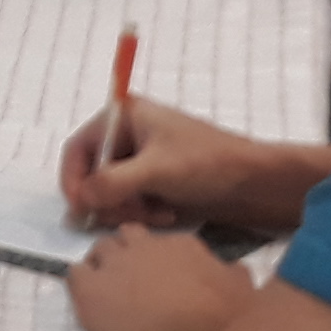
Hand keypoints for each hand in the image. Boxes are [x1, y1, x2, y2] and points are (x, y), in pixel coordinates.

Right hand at [58, 90, 277, 231]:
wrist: (256, 183)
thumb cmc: (208, 163)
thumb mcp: (155, 171)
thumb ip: (111, 183)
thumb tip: (79, 202)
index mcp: (125, 116)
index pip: (78, 150)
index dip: (74, 180)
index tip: (79, 210)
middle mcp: (130, 135)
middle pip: (93, 174)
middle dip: (109, 199)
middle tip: (131, 214)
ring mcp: (144, 160)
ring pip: (112, 193)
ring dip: (129, 209)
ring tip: (157, 214)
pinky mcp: (157, 181)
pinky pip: (132, 202)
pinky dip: (144, 213)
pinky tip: (167, 214)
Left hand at [65, 225, 252, 330]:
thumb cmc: (219, 320)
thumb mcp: (241, 291)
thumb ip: (235, 275)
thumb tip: (236, 270)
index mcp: (181, 245)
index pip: (162, 240)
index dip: (159, 258)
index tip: (161, 275)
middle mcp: (144, 246)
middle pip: (127, 236)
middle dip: (127, 252)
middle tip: (131, 278)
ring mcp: (114, 264)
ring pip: (100, 248)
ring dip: (103, 263)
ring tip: (107, 287)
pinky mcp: (89, 287)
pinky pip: (74, 272)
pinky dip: (79, 281)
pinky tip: (88, 298)